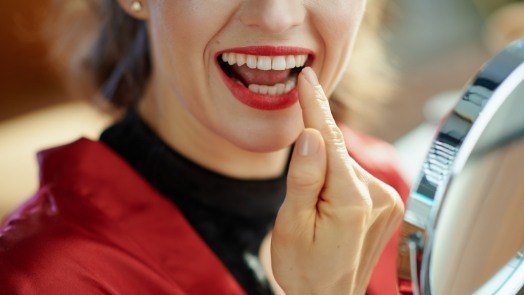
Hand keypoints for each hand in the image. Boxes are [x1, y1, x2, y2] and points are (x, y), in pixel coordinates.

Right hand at [270, 68, 403, 294]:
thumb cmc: (304, 268)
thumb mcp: (291, 225)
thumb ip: (304, 178)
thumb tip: (310, 136)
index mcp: (350, 200)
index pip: (329, 140)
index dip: (314, 107)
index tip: (307, 78)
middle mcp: (377, 196)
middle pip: (336, 153)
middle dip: (313, 158)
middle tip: (300, 198)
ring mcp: (387, 200)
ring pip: (345, 165)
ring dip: (326, 174)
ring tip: (315, 214)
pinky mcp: (387, 204)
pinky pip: (354, 177)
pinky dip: (337, 181)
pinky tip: (329, 209)